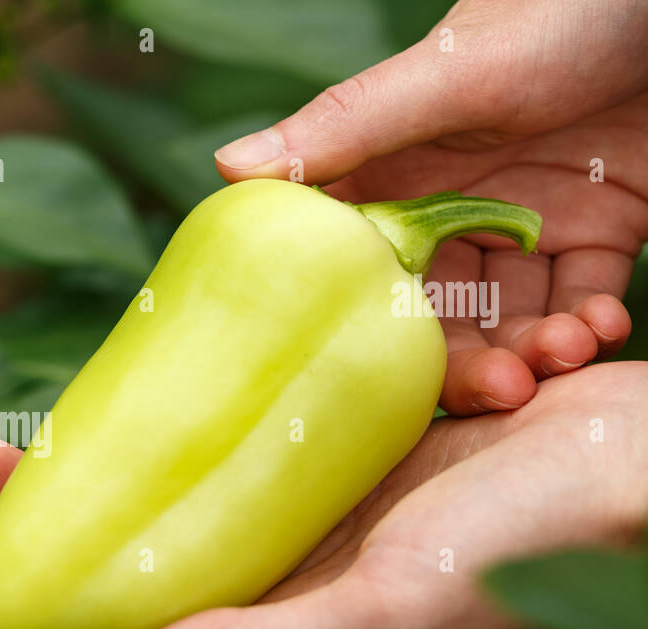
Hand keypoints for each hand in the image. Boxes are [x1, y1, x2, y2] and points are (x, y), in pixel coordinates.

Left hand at [0, 361, 647, 628]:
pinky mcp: (291, 476)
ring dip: (40, 499)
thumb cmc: (535, 544)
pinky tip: (70, 418)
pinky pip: (176, 470)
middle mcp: (253, 610)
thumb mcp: (401, 608)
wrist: (622, 463)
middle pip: (90, 598)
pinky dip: (116, 448)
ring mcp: (268, 541)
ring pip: (122, 531)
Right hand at [214, 0, 647, 414]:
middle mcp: (451, 204)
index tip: (384, 376)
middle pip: (438, 313)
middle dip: (468, 362)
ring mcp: (523, 219)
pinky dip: (590, 325)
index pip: (358, 270)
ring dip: (535, 351)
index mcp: (396, 171)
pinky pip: (582, 297)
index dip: (367, 329)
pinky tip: (600, 328)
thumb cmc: (561, 8)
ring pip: (510, 317)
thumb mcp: (449, 71)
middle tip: (503, 391)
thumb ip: (347, 125)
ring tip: (565, 353)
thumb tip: (227, 167)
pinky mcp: (598, 225)